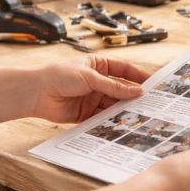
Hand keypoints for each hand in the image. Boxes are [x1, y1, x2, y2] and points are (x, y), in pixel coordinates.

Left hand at [29, 57, 150, 123]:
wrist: (36, 93)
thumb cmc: (60, 76)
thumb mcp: (91, 78)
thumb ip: (114, 86)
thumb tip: (137, 91)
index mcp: (99, 66)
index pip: (124, 69)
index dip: (138, 76)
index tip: (153, 83)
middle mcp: (97, 82)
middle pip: (120, 89)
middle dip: (132, 96)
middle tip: (149, 103)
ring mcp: (92, 98)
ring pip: (113, 104)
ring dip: (122, 110)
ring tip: (137, 116)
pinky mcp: (86, 113)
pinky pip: (102, 117)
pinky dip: (110, 121)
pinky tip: (120, 124)